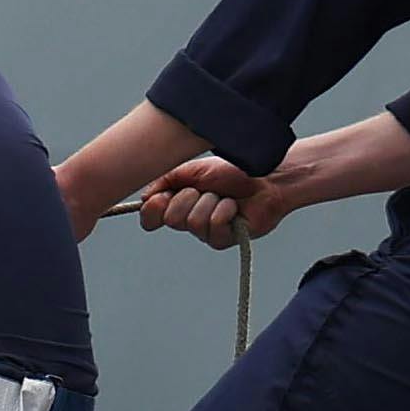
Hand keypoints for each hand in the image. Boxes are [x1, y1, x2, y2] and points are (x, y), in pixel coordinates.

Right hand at [139, 159, 266, 247]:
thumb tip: (144, 199)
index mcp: (176, 204)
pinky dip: (225, 210)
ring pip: (193, 221)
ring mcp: (205, 233)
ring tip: (224, 197)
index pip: (149, 218)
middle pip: (171, 219)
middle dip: (188, 197)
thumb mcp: (191, 170)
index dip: (153, 209)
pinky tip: (234, 207)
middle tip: (205, 189)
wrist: (264, 179)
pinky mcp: (224, 240)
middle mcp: (188, 221)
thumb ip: (164, 181)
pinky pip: (214, 225)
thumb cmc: (232, 172)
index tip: (162, 195)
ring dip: (210, 201)